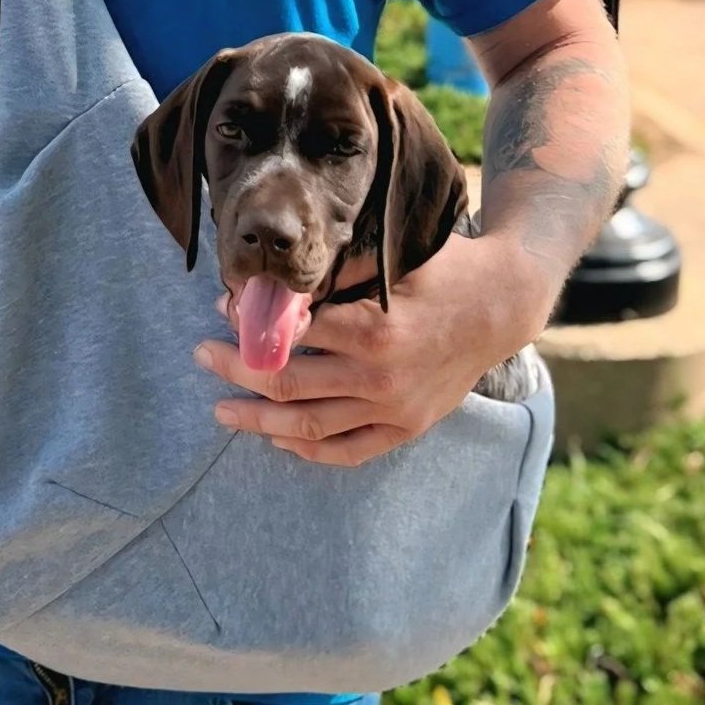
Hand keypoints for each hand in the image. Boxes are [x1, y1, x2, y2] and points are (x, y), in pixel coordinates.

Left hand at [194, 232, 545, 467]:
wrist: (502, 305)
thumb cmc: (443, 268)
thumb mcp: (391, 254)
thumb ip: (338, 266)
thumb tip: (279, 273)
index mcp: (373, 328)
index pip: (291, 333)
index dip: (250, 322)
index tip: (222, 307)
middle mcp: (380, 376)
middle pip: (288, 383)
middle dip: (237, 369)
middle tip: (202, 355)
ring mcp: (394, 409)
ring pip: (309, 425)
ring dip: (258, 419)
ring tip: (222, 410)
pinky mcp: (407, 428)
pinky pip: (348, 450)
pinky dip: (308, 449)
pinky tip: (278, 439)